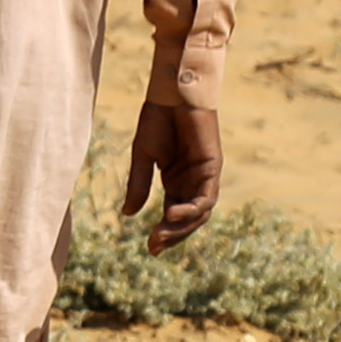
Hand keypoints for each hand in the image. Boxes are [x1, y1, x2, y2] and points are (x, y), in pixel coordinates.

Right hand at [122, 96, 222, 246]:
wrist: (174, 93)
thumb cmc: (158, 119)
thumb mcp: (143, 156)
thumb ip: (138, 185)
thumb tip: (127, 215)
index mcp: (175, 181)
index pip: (172, 216)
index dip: (163, 233)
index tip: (149, 249)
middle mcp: (192, 183)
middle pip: (187, 220)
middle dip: (172, 236)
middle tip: (153, 247)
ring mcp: (204, 177)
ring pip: (199, 214)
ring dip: (181, 227)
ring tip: (160, 233)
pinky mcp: (213, 168)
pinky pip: (206, 197)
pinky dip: (192, 209)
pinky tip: (172, 213)